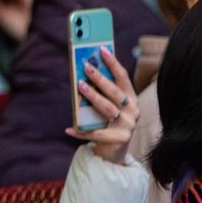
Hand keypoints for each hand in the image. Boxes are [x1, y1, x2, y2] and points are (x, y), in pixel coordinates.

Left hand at [65, 45, 136, 164]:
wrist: (113, 152)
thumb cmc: (107, 124)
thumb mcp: (108, 106)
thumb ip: (101, 93)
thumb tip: (83, 73)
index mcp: (131, 100)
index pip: (123, 78)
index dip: (113, 63)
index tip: (102, 49)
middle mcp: (133, 111)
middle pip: (115, 92)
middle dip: (100, 78)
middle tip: (86, 67)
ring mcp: (127, 126)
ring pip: (107, 108)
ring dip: (92, 96)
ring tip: (79, 86)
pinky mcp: (118, 139)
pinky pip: (96, 133)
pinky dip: (80, 131)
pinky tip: (68, 129)